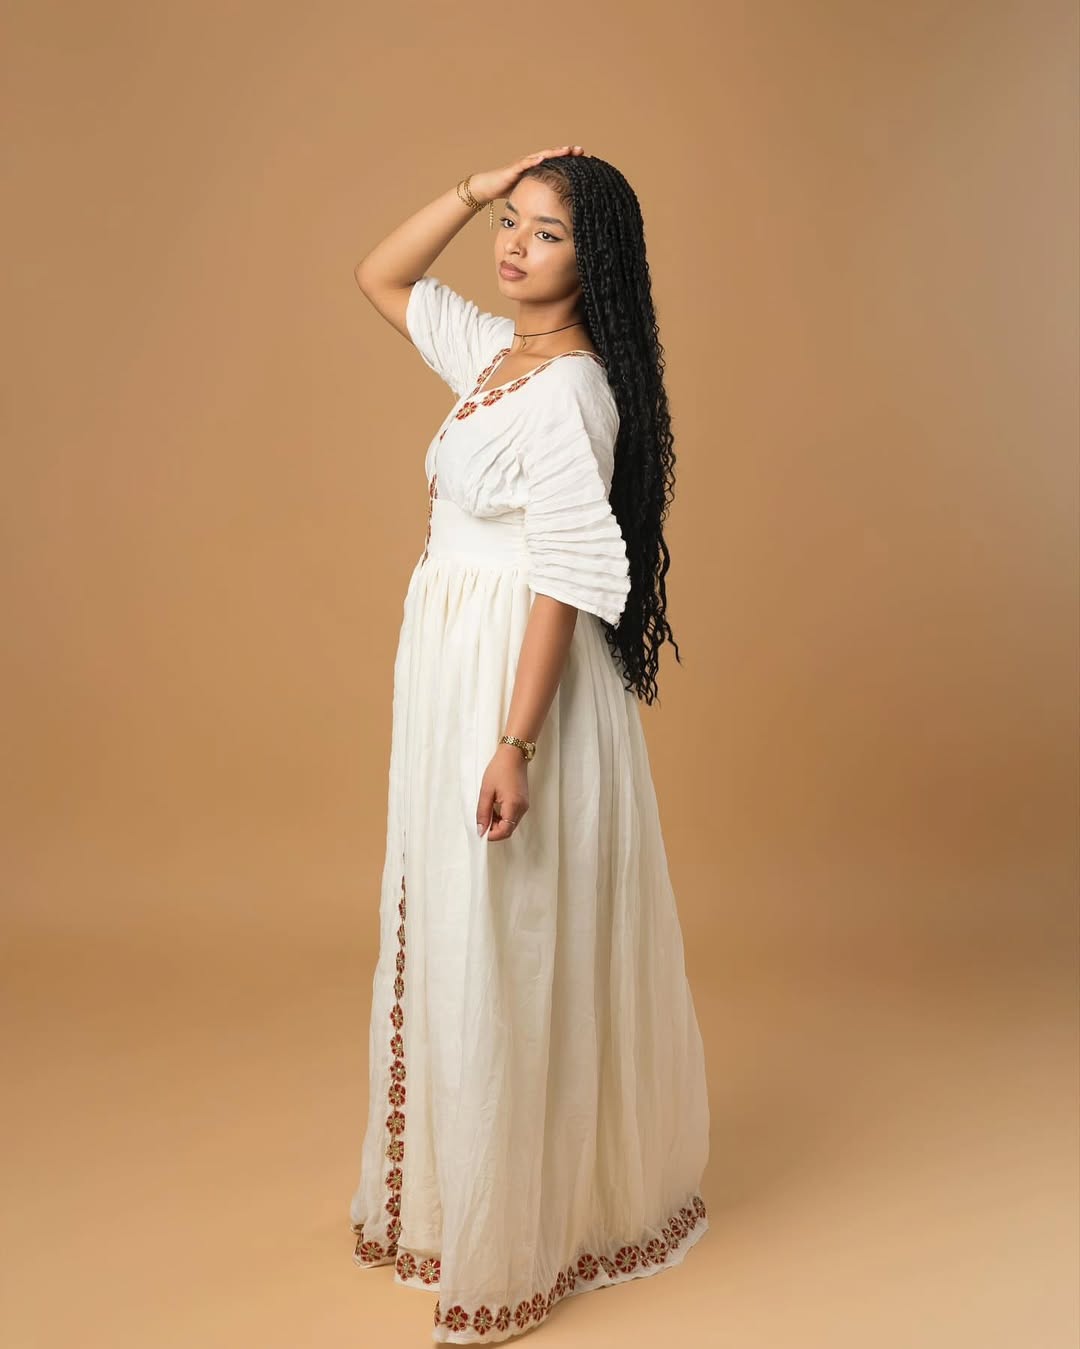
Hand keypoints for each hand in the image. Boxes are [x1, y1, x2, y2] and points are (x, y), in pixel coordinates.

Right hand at [470, 145, 585, 205]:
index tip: (584, 158)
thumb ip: (542, 194)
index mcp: (537, 169)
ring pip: (541, 156)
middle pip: (552, 155)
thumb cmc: (508, 190)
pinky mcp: (513, 169)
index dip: (569, 160)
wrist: (488, 188)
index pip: (556, 162)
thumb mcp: (530, 193)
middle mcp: (532, 163)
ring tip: (567, 150)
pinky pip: (525, 163)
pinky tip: (544, 158)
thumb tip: (556, 205)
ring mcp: (522, 164)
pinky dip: (534, 160)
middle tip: (582, 150)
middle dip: (567, 152)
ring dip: (554, 152)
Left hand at [476, 743, 530, 841]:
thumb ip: (482, 812)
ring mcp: (524, 806)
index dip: (491, 835)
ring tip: (487, 810)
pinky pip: (512, 816)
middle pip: (508, 830)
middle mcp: (522, 808)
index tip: (480, 830)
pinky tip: (494, 807)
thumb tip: (480, 829)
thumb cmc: (500, 768)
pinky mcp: (523, 802)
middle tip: (482, 820)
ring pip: (510, 824)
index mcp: (513, 806)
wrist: (514, 755)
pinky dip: (502, 817)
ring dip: (497, 823)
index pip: (504, 832)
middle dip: (493, 829)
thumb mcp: (486, 791)